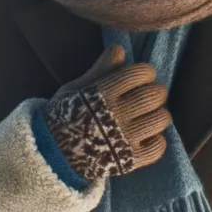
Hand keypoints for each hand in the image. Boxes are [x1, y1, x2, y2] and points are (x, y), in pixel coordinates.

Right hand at [42, 45, 170, 179]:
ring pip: (160, 119)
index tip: (143, 75)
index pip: (138, 74)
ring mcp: (124, 139)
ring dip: (160, 113)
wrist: (52, 154)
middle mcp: (116, 115)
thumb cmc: (65, 115)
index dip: (145, 72)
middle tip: (151, 93)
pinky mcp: (130, 161)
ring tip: (151, 113)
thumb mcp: (76, 88)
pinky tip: (148, 136)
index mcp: (102, 93)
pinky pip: (157, 147)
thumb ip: (100, 69)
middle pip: (153, 95)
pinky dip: (157, 139)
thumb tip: (120, 50)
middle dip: (157, 90)